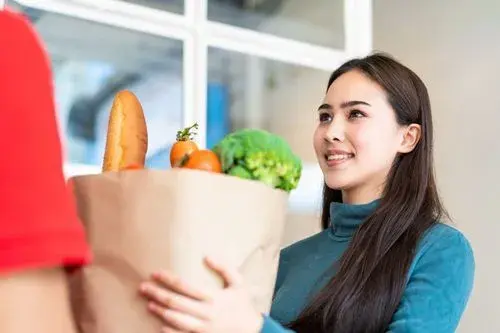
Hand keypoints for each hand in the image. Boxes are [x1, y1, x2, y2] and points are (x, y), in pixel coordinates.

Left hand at [139, 256, 263, 332]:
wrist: (251, 331)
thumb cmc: (242, 304)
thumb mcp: (238, 283)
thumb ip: (225, 268)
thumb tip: (207, 256)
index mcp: (213, 297)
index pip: (185, 286)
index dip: (168, 279)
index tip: (155, 273)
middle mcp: (205, 312)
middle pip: (175, 302)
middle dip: (157, 294)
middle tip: (143, 287)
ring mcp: (202, 327)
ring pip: (175, 319)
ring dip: (160, 311)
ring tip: (149, 303)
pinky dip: (169, 331)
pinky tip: (159, 324)